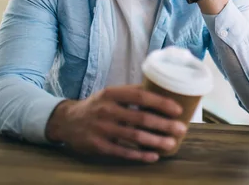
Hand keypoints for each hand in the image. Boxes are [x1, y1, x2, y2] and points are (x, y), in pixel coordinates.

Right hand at [45, 85, 186, 162]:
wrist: (67, 121)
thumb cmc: (97, 106)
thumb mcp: (110, 94)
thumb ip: (132, 93)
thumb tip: (163, 92)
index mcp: (112, 94)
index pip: (140, 96)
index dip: (161, 103)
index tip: (178, 109)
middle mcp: (106, 110)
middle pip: (140, 118)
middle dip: (164, 124)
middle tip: (181, 128)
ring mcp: (102, 129)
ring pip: (134, 137)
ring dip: (156, 141)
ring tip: (172, 144)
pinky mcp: (98, 146)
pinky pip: (123, 152)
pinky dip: (140, 155)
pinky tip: (153, 156)